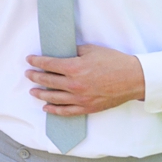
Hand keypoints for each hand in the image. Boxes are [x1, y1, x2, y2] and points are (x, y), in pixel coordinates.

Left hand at [26, 44, 146, 116]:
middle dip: (35, 77)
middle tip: (28, 74)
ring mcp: (80, 98)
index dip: (36, 61)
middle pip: (48, 81)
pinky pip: (66, 111)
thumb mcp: (91, 50)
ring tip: (32, 91)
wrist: (133, 78)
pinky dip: (54, 110)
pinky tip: (46, 107)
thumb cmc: (114, 62)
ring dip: (40, 94)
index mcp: (74, 67)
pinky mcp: (87, 107)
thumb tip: (61, 51)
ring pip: (53, 97)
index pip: (48, 65)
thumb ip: (73, 51)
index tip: (29, 60)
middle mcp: (74, 84)